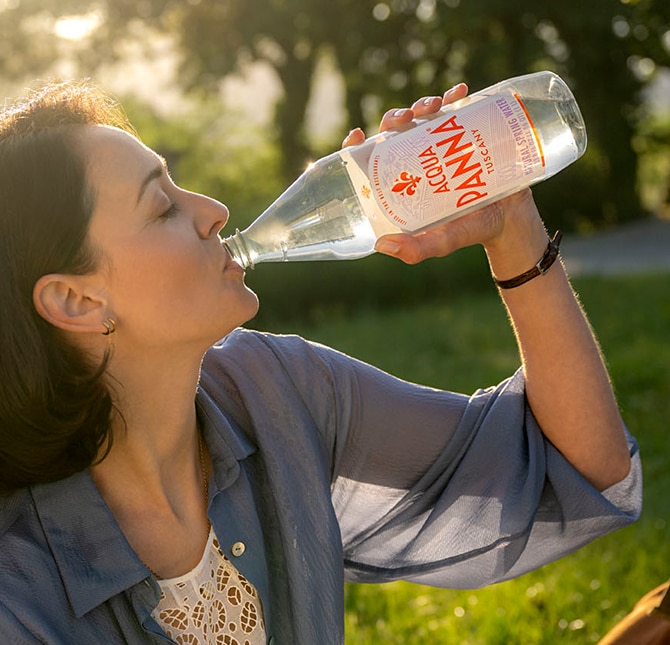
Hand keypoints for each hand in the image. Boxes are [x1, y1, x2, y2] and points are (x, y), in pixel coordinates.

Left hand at [342, 84, 543, 264]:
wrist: (512, 218)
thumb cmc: (471, 231)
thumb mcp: (443, 242)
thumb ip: (418, 249)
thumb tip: (382, 245)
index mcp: (403, 184)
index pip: (370, 161)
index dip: (356, 146)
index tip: (357, 135)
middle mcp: (417, 162)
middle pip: (395, 132)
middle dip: (394, 117)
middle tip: (406, 118)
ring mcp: (440, 146)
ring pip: (422, 117)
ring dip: (423, 104)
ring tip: (435, 105)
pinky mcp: (465, 134)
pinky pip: (456, 109)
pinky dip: (455, 96)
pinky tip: (461, 92)